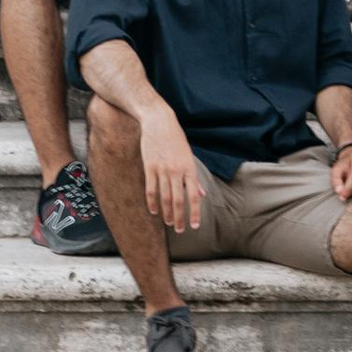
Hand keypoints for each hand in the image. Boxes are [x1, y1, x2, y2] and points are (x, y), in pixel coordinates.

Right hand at [140, 105, 207, 233]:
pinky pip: (151, 190)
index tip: (194, 227)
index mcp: (189, 168)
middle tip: (180, 230)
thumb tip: (202, 194)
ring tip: (169, 223)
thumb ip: (194, 177)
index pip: (193, 196)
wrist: (159, 121)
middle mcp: (177, 171)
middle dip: (179, 219)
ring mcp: (162, 169)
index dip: (194, 213)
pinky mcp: (150, 167)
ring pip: (164, 198)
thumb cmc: (176, 138)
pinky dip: (152, 203)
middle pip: (178, 201)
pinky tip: (154, 211)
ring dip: (167, 213)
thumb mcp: (189, 155)